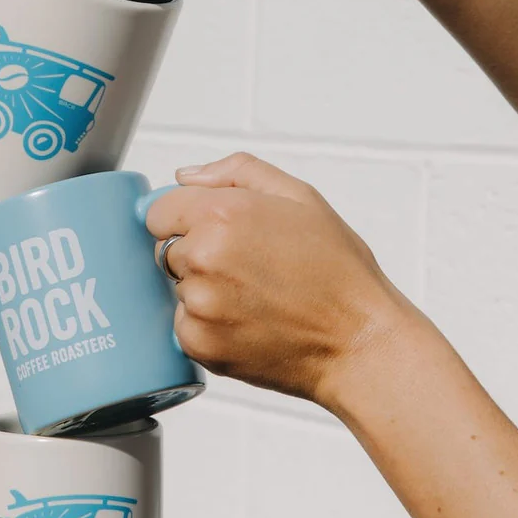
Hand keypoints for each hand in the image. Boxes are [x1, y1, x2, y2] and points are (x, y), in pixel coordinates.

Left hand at [146, 152, 413, 408]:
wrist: (359, 342)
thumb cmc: (338, 271)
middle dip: (197, 253)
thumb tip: (185, 176)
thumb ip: (235, 173)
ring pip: (178, 288)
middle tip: (249, 267)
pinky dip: (208, 325)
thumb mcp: (300, 197)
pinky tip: (249, 322)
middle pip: (167, 250)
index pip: (158, 210)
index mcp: (221, 214)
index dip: (186, 218)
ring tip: (255, 297)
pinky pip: (185, 325)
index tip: (213, 231)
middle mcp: (202, 257)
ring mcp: (199, 304)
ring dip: (203, 290)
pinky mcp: (199, 344)